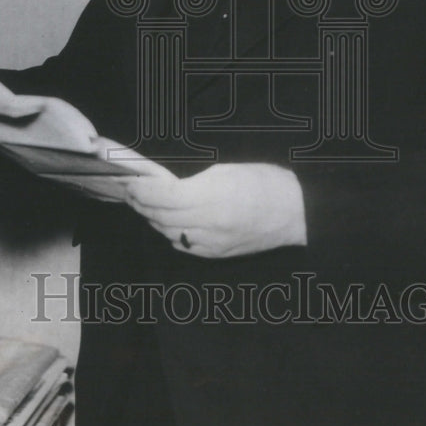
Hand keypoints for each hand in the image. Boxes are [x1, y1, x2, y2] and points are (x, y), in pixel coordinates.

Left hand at [123, 162, 306, 257]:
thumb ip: (193, 182)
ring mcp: (212, 244)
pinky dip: (170, 232)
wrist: (296, 212)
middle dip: (141, 203)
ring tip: (142, 203)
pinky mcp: (217, 255)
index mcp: (211, 198)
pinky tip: (166, 220)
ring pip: (168, 233)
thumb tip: (165, 188)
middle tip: (129, 189)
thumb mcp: (226, 171)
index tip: (130, 180)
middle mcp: (208, 224)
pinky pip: (183, 245)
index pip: (162, 196)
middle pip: (161, 216)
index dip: (142, 189)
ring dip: (153, 218)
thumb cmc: (265, 183)